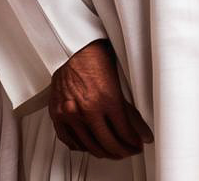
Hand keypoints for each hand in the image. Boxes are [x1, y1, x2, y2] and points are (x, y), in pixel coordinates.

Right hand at [48, 38, 153, 158]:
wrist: (71, 46)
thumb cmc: (95, 55)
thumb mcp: (118, 78)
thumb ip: (129, 107)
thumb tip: (141, 128)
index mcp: (106, 98)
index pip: (124, 132)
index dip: (134, 142)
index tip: (139, 144)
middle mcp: (86, 109)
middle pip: (108, 143)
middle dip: (123, 151)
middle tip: (129, 149)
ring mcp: (70, 113)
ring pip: (90, 146)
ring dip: (104, 152)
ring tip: (113, 150)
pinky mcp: (57, 114)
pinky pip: (70, 140)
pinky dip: (82, 146)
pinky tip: (91, 145)